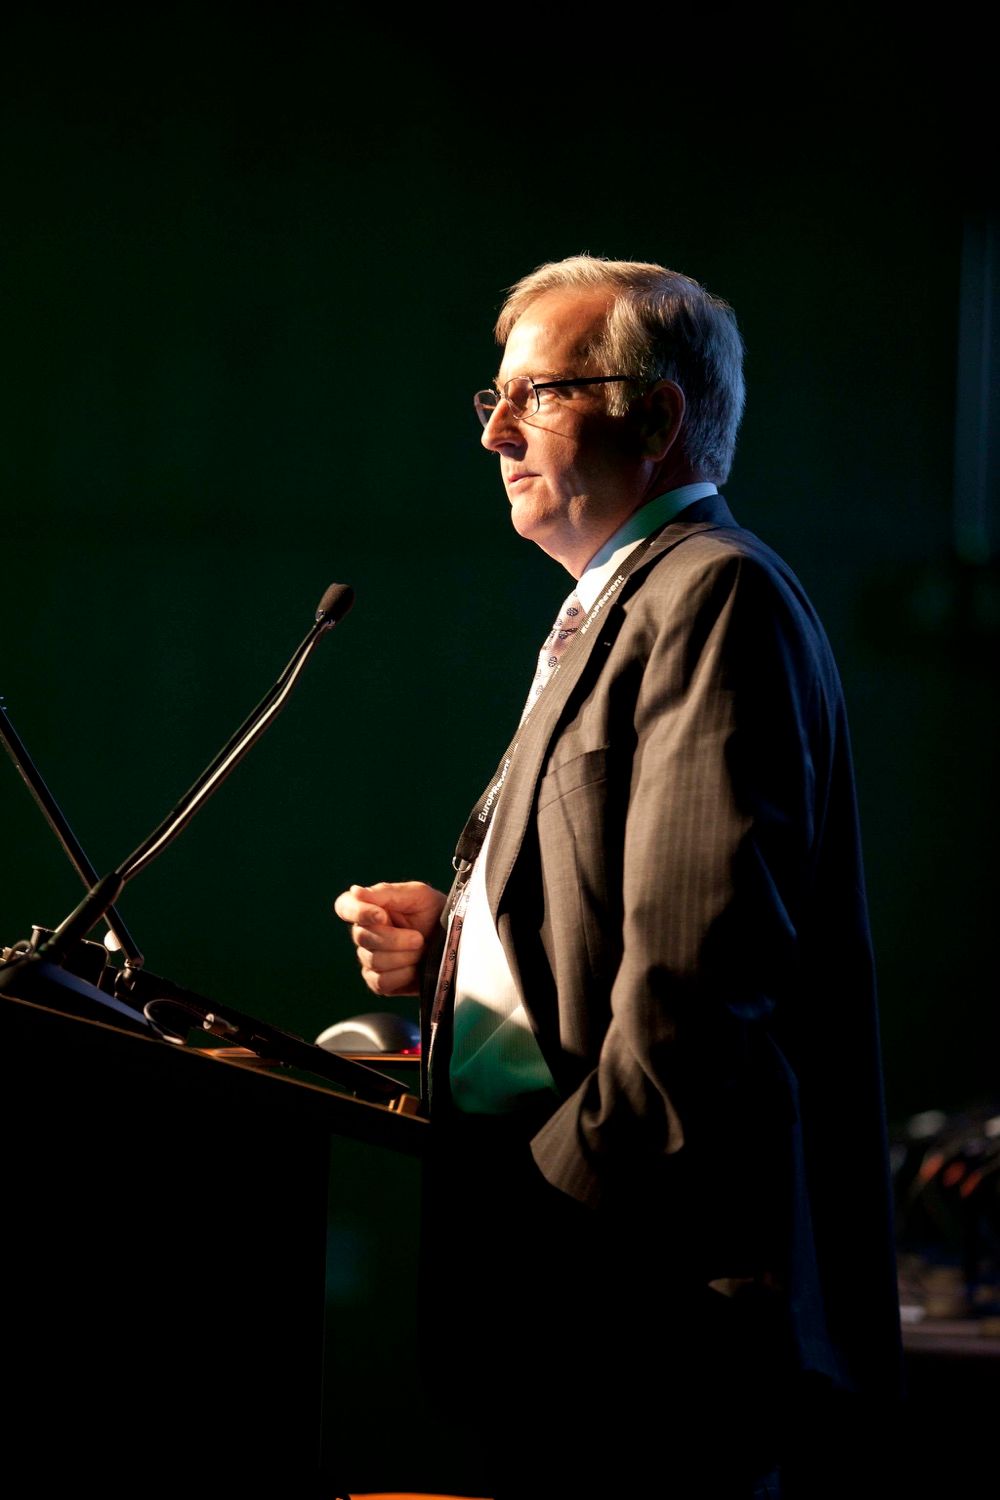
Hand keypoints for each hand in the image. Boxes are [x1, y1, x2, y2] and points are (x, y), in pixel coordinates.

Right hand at [333, 881, 446, 996]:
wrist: (457, 944)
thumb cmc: (437, 914)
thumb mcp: (419, 895)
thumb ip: (386, 892)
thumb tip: (355, 891)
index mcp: (371, 908)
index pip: (345, 906)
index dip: (358, 912)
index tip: (381, 916)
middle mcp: (365, 933)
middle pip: (363, 937)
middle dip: (396, 939)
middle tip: (419, 938)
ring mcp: (370, 959)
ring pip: (374, 961)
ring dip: (404, 957)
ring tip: (421, 950)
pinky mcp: (379, 982)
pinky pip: (381, 981)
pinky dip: (403, 975)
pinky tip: (415, 968)